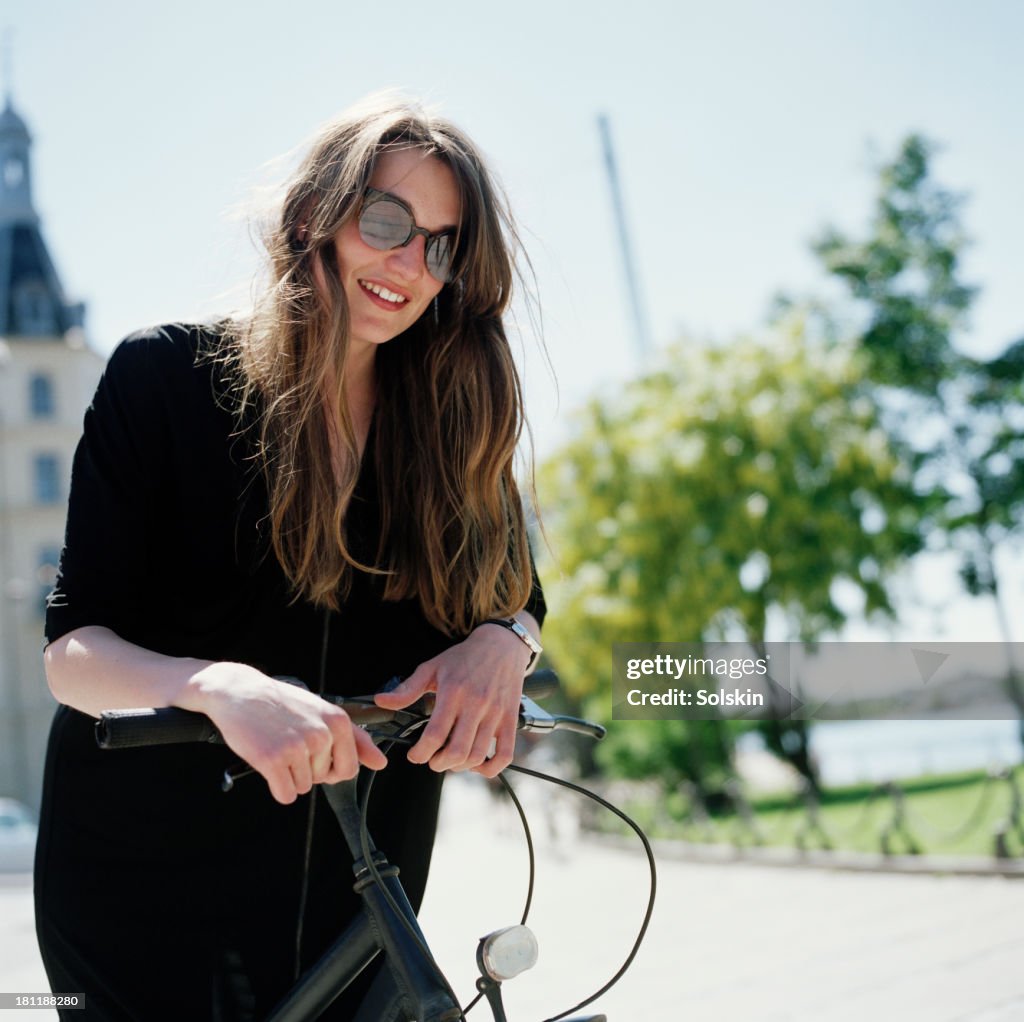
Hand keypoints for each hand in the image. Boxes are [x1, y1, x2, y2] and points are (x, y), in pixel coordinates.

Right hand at [193, 663, 386, 803]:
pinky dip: (277, 787)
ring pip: (304, 787)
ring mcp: (298, 747)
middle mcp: (322, 734)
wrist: (240, 692)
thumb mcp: (323, 712)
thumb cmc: (282, 704)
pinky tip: (269, 763)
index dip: (332, 768)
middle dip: (309, 770)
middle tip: (291, 744)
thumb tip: (381, 763)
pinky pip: (286, 795)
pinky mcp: (273, 760)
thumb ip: (356, 738)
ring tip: (278, 747)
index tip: (316, 755)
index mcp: (338, 721)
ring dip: (290, 776)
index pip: (350, 768)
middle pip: (324, 779)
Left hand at [373, 619, 535, 777]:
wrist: (501, 645)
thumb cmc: (464, 657)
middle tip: (431, 760)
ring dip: (459, 767)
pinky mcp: (510, 719)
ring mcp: (496, 713)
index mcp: (454, 692)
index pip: (436, 734)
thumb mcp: (432, 667)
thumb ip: (407, 688)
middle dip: (438, 763)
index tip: (415, 755)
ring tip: (449, 761)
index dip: (421, 753)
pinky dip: (490, 768)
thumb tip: (382, 701)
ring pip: (477, 756)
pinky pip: (504, 754)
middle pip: (456, 751)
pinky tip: (476, 764)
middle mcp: (476, 704)